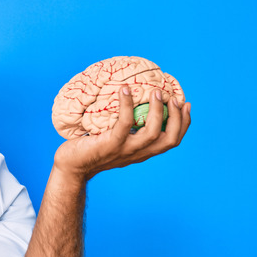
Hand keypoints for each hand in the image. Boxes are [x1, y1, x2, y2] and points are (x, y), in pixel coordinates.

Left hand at [53, 86, 190, 181]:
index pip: (172, 141)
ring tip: (155, 92)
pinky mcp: (110, 145)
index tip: (185, 104)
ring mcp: (125, 150)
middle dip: (178, 118)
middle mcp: (137, 153)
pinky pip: (125, 123)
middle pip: (170, 139)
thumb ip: (128, 129)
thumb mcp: (116, 139)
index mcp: (142, 151)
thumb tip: (136, 102)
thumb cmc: (91, 148)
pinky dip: (127, 105)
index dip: (184, 123)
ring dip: (158, 111)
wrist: (71, 166)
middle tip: (173, 97)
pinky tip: (124, 90)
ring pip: (153, 132)